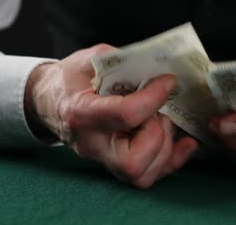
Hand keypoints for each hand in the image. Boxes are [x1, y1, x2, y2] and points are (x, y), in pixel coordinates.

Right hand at [24, 44, 198, 187]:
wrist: (51, 101)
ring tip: (163, 122)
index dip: (154, 97)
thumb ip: (125, 63)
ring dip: (166, 147)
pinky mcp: (114, 165)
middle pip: (133, 161)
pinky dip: (172, 160)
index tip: (168, 82)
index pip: (125, 115)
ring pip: (142, 174)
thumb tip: (161, 70)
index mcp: (81, 111)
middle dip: (158, 133)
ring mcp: (102, 159)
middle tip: (159, 111)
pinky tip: (184, 142)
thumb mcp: (93, 59)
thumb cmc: (73, 78)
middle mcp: (92, 143)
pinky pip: (147, 176)